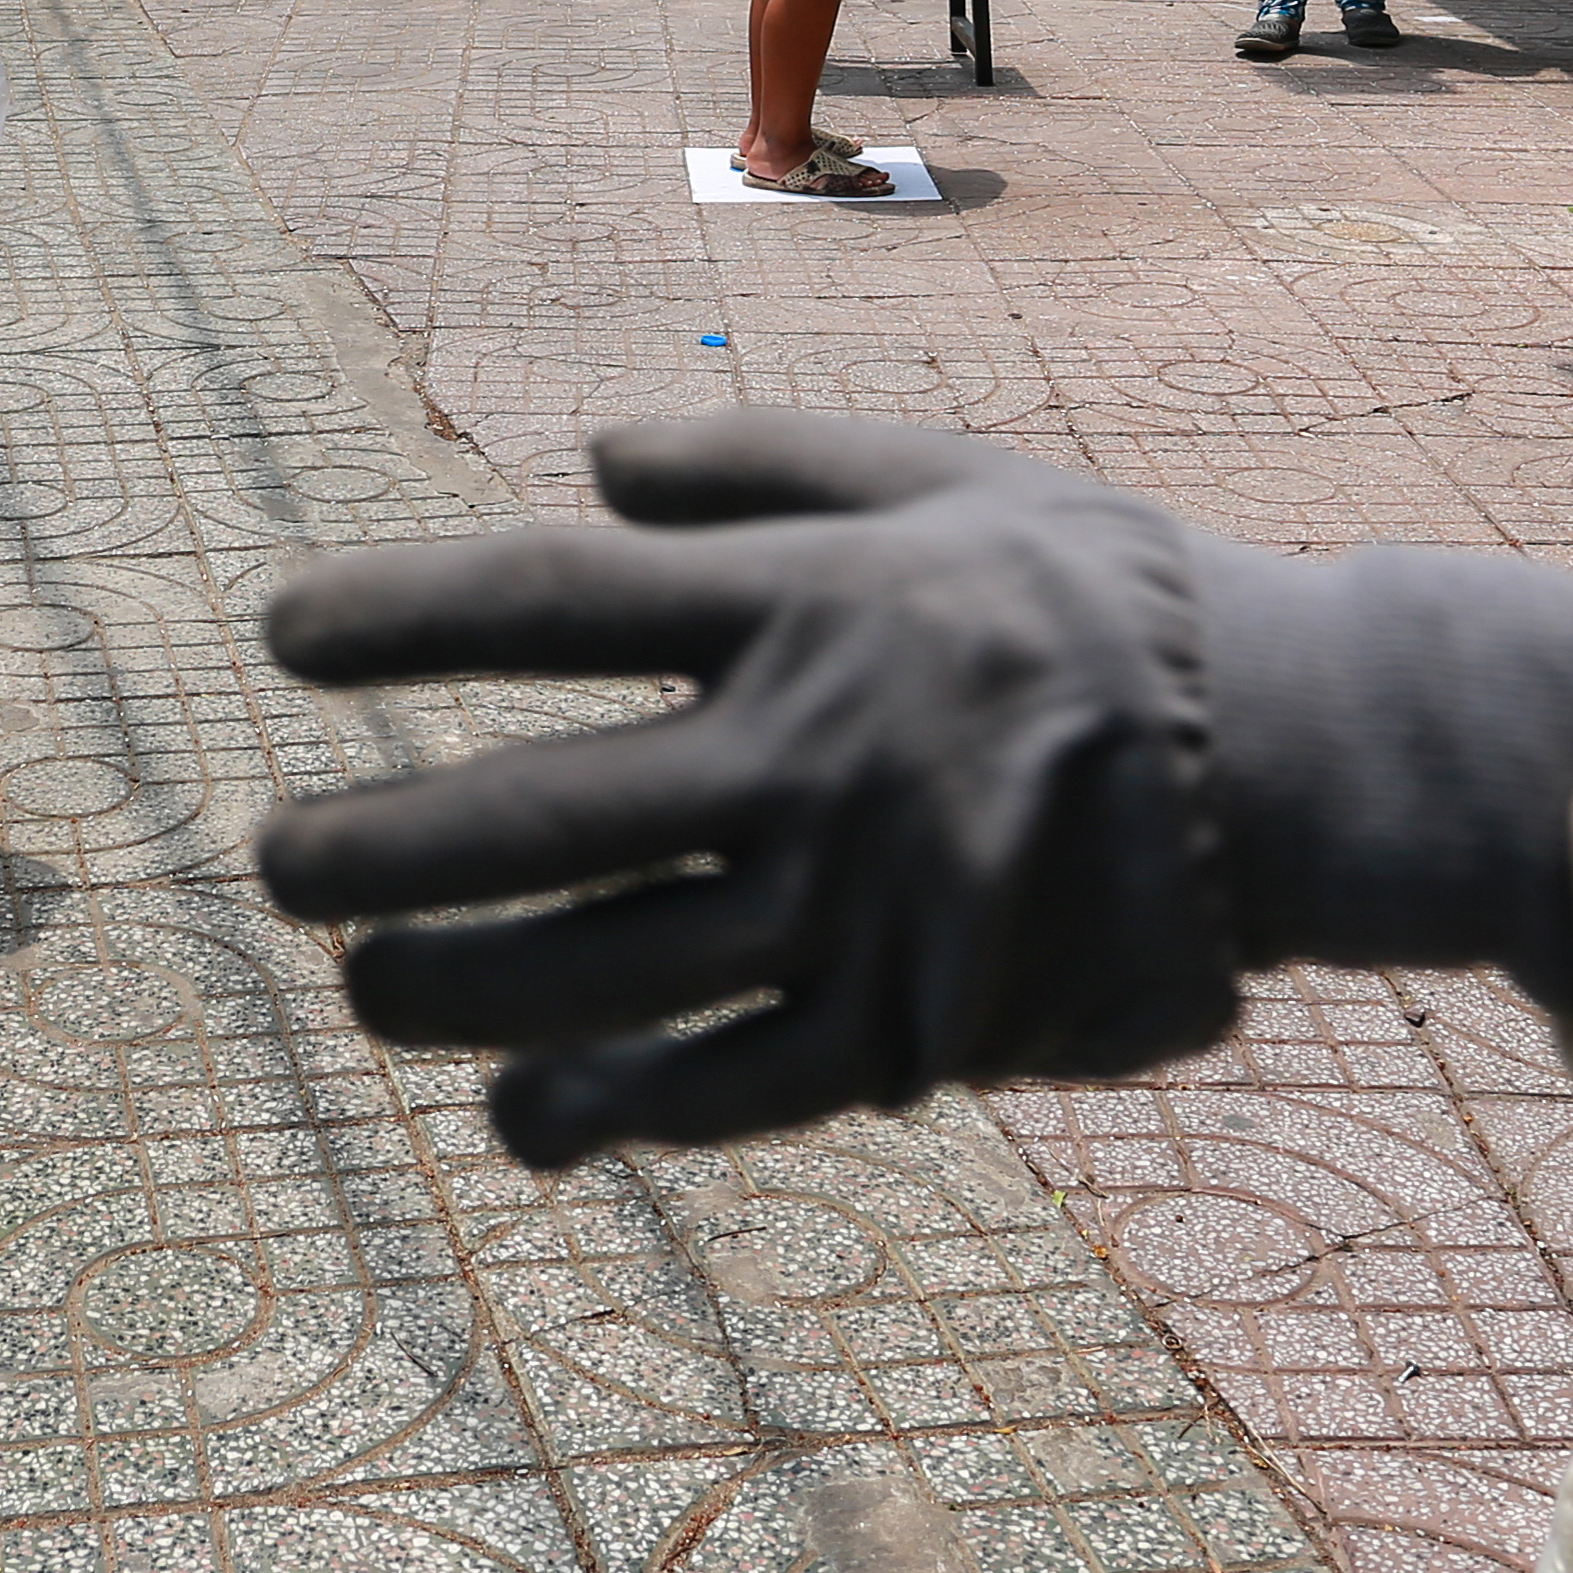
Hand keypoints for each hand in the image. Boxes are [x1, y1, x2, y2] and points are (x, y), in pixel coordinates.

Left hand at [255, 414, 1572, 1164]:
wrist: (1302, 759)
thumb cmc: (1103, 595)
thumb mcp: (949, 472)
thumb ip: (763, 457)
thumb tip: (584, 463)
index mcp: (810, 597)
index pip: (553, 599)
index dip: (401, 616)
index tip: (281, 637)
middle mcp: (812, 752)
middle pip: (539, 813)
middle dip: (378, 848)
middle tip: (270, 865)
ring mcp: (858, 905)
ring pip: (601, 974)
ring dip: (453, 990)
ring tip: (364, 987)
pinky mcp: (910, 1033)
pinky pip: (719, 1092)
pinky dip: (603, 1112)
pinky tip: (521, 1115)